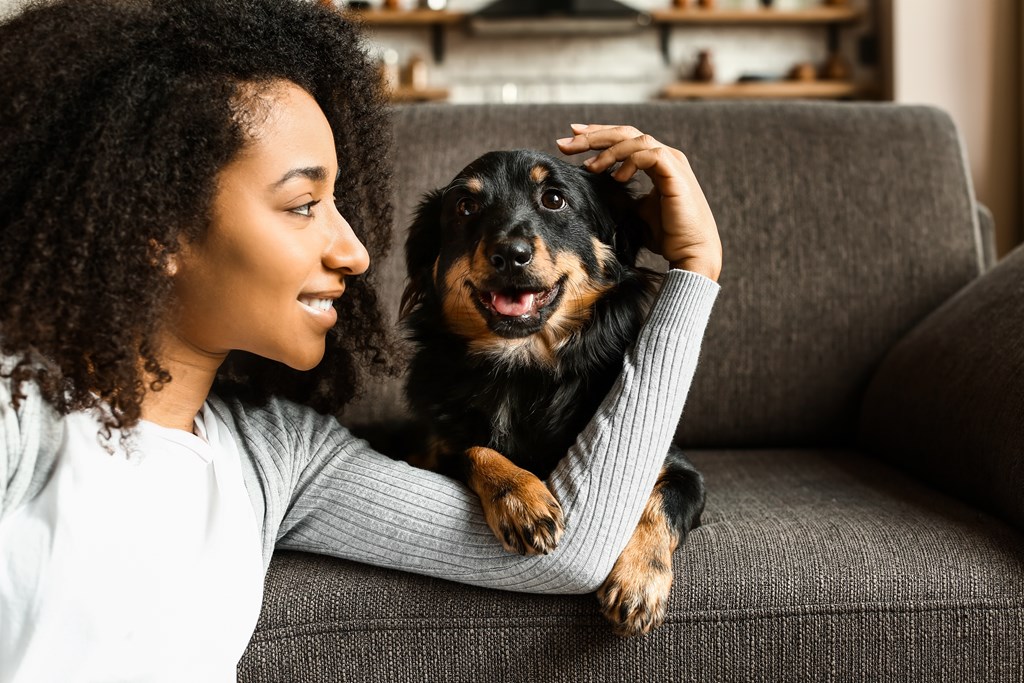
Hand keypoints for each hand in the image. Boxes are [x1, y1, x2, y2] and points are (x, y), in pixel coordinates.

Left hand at [556, 124, 721, 281]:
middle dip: (593, 136)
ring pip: (635, 139)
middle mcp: (665, 156)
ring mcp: (672, 162)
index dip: (597, 136)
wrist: (690, 252)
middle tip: (565, 143)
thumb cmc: (666, 235)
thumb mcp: (635, 210)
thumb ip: (619, 194)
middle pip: (625, 133)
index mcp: (656, 162)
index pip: (623, 140)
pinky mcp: (675, 173)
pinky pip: (649, 154)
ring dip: (608, 150)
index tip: (571, 139)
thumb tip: (592, 189)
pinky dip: (630, 161)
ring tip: (590, 167)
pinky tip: (616, 177)